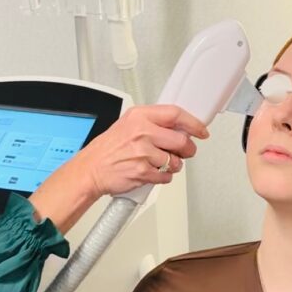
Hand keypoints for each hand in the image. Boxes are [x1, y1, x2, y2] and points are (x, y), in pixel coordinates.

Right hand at [79, 104, 208, 197]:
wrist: (90, 170)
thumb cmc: (107, 149)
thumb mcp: (127, 125)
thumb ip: (152, 123)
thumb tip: (178, 128)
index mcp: (139, 116)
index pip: (176, 114)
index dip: (193, 123)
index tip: (201, 130)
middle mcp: (142, 132)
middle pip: (181, 140)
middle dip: (188, 149)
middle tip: (185, 152)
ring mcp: (143, 153)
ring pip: (175, 161)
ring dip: (173, 165)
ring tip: (160, 164)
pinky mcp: (143, 172)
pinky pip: (166, 177)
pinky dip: (163, 177)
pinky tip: (152, 172)